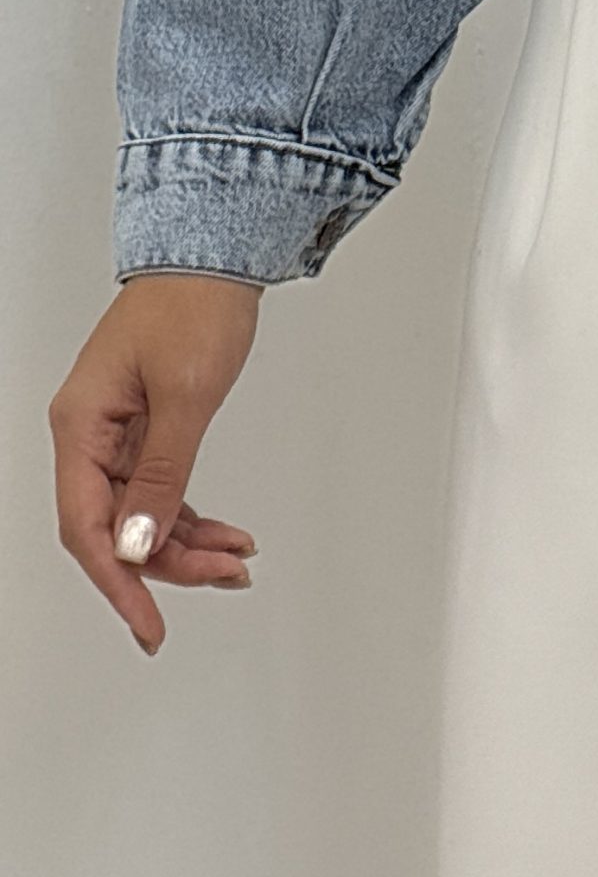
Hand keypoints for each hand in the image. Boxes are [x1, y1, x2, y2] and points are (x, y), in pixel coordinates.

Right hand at [49, 274, 262, 654]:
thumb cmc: (194, 307)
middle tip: (224, 578)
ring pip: (142, 512)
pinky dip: (191, 513)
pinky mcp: (147, 425)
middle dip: (168, 562)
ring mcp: (118, 430)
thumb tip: (137, 545)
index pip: (87, 527)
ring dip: (186, 542)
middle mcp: (90, 433)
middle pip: (116, 526)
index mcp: (81, 426)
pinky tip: (226, 534)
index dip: (119, 582)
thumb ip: (162, 474)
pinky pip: (160, 487)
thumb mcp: (185, 396)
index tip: (149, 624)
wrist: (216, 253)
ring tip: (237, 561)